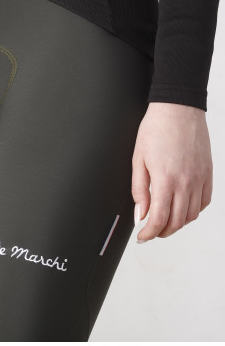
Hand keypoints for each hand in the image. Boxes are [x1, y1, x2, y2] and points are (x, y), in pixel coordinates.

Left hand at [131, 102, 212, 242]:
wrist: (178, 108)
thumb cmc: (155, 129)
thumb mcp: (138, 159)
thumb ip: (139, 190)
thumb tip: (140, 214)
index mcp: (166, 179)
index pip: (159, 219)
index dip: (149, 233)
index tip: (142, 237)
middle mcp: (186, 182)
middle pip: (177, 221)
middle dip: (162, 232)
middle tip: (151, 232)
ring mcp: (200, 178)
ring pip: (192, 214)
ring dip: (178, 224)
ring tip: (165, 221)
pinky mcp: (208, 172)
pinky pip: (204, 201)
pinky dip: (194, 210)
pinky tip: (183, 208)